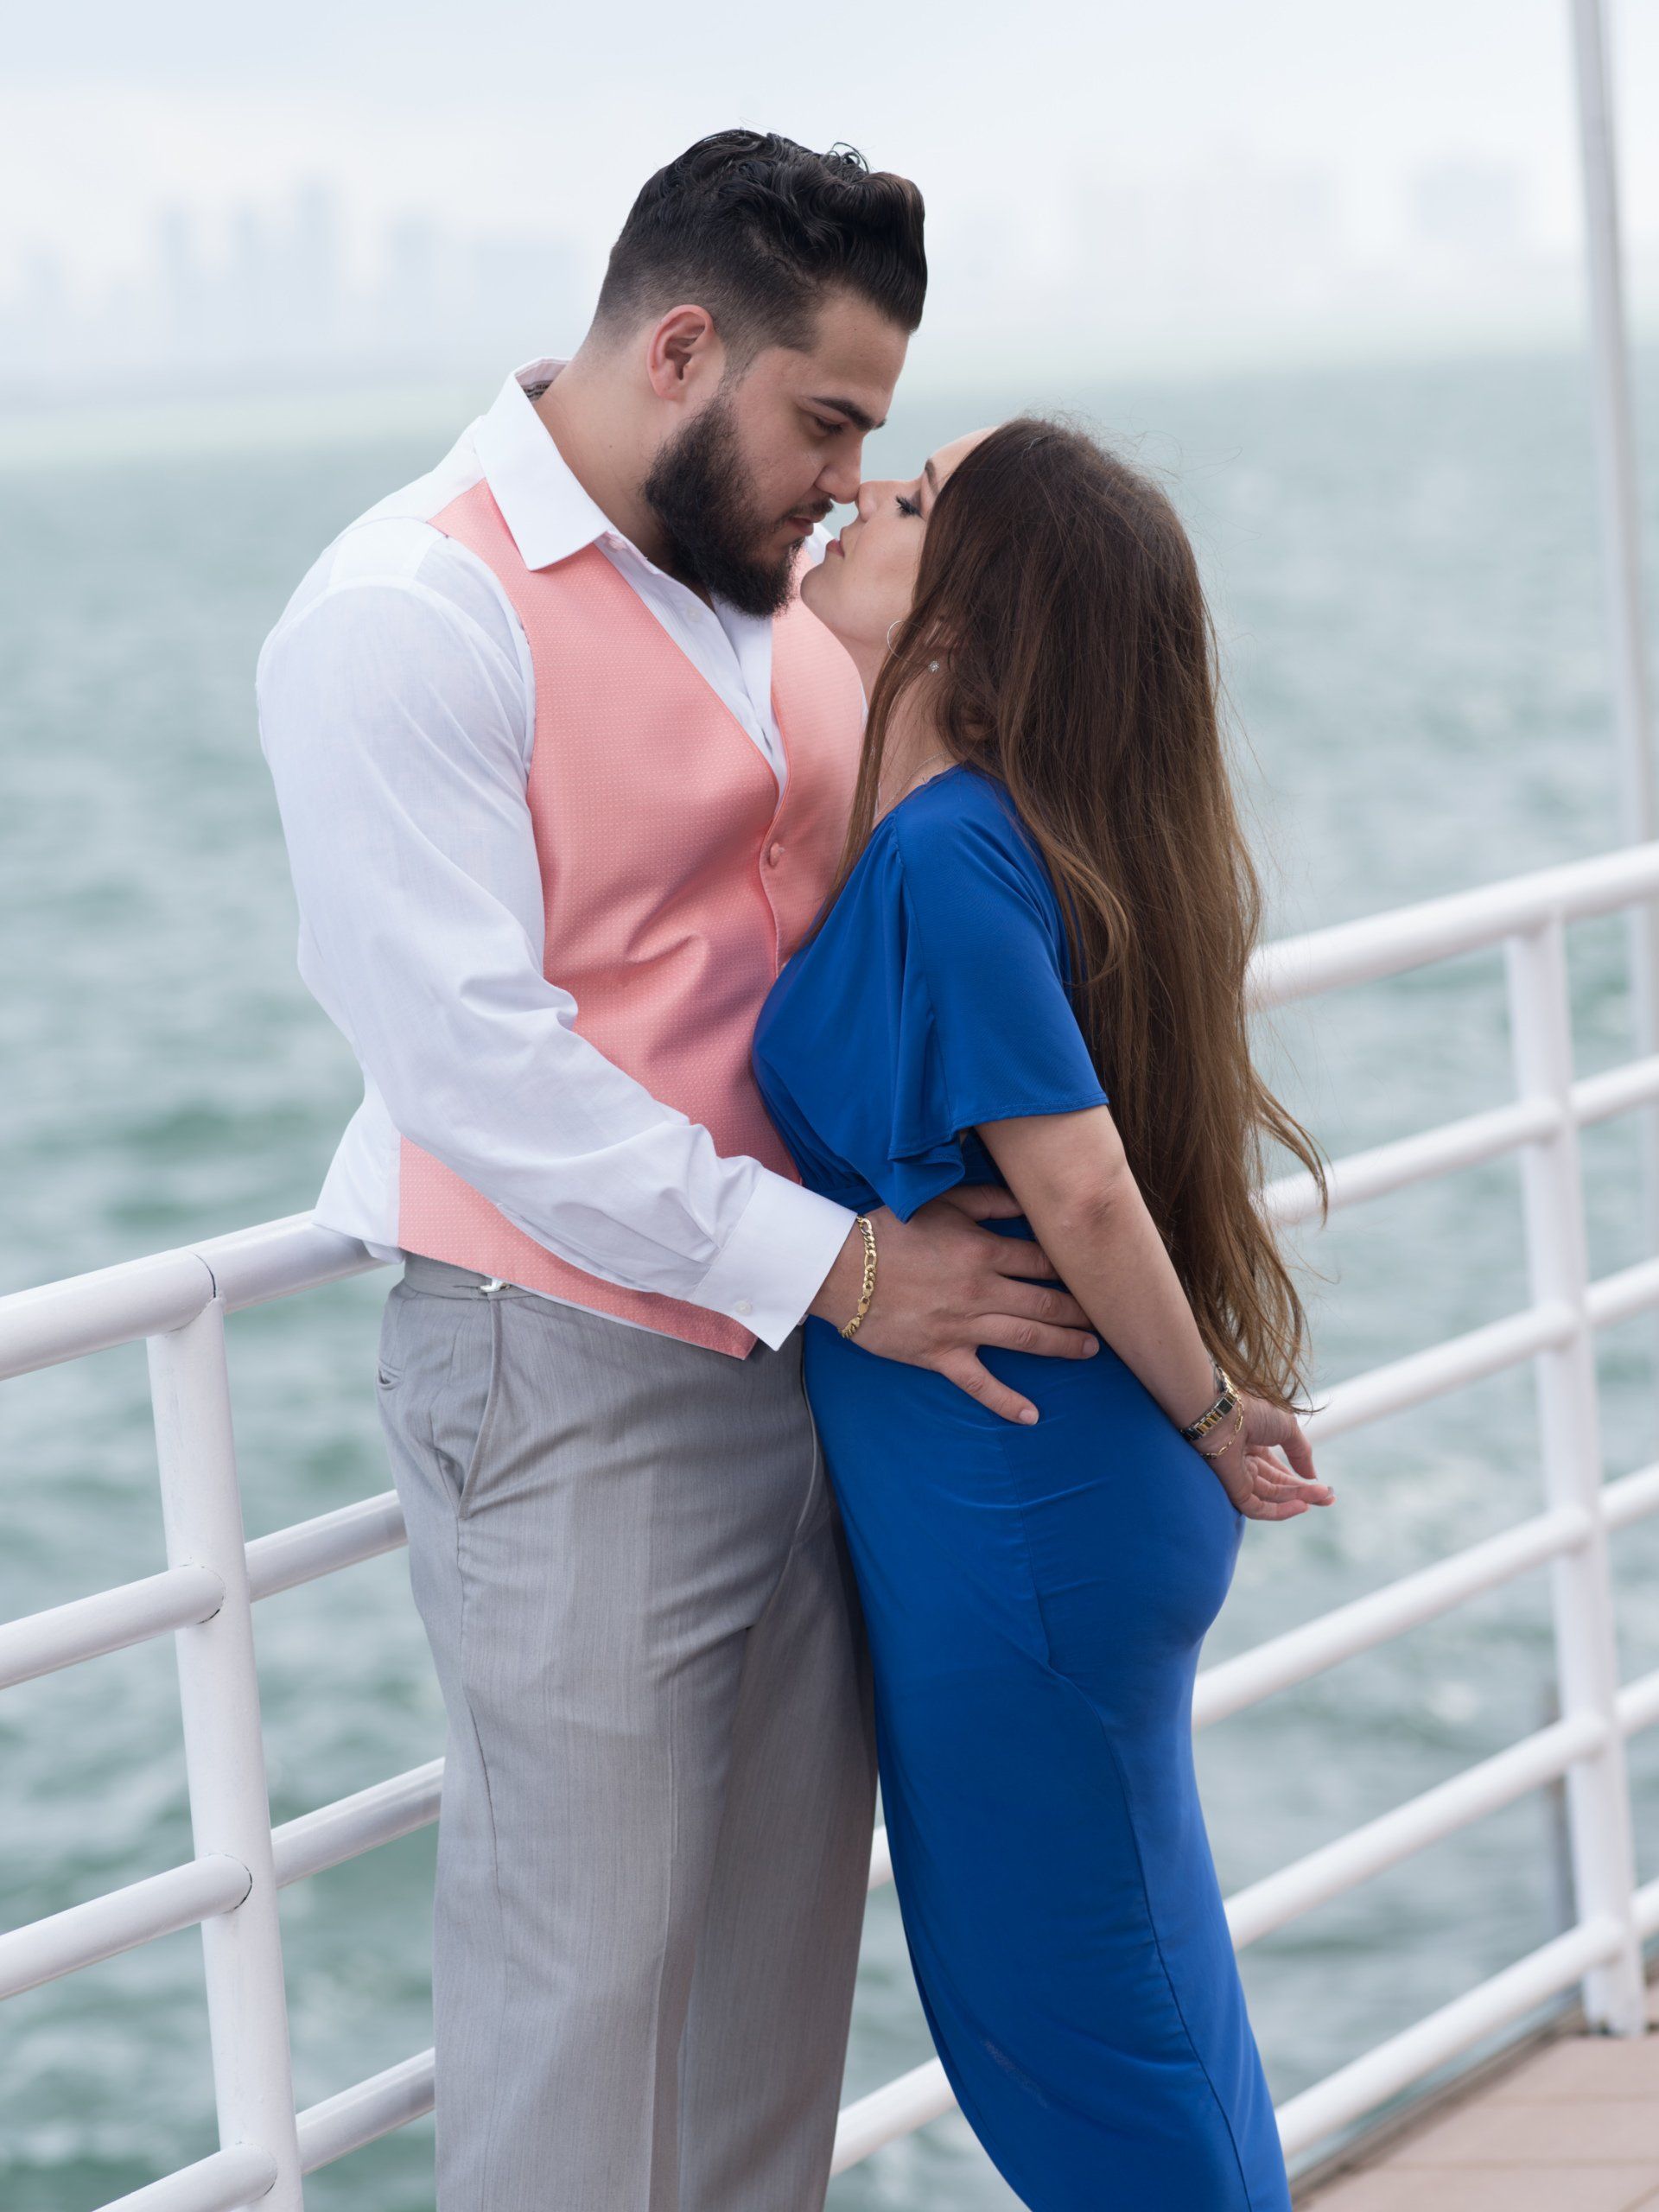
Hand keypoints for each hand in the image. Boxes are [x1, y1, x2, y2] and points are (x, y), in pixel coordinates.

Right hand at [806, 1184, 1100, 1425]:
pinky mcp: (941, 1355)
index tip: (1093, 1273)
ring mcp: (963, 1327)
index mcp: (983, 1251)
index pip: (1043, 1261)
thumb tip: (1028, 1200)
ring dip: (1063, 1345)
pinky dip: (1007, 1403)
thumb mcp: (941, 1202)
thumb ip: (988, 1200)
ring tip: (1090, 1349)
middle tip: (1106, 1318)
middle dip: (1080, 1310)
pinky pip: (980, 1384)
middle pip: (1046, 1301)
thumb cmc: (887, 1231)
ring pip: (1027, 1338)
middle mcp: (981, 1291)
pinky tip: (1032, 1417)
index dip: (1072, 1267)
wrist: (839, 1269)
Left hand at [1197, 1394, 1334, 1520]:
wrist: (1224, 1412)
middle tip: (1328, 1498)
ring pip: (1271, 1497)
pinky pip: (1257, 1508)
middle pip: (1278, 1487)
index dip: (1302, 1482)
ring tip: (1320, 1497)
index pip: (1280, 1472)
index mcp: (1255, 1446)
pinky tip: (1302, 1505)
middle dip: (1304, 1493)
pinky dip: (1280, 1511)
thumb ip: (1301, 1453)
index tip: (1325, 1490)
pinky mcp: (1232, 1489)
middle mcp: (1245, 1463)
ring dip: (1298, 1499)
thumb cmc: (1252, 1410)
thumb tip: (1313, 1477)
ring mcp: (1238, 1476)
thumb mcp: (1287, 1428)